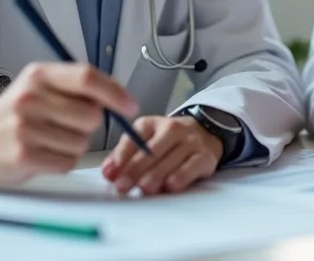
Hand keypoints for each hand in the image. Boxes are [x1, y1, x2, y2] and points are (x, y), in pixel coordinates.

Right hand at [0, 62, 137, 182]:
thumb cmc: (20, 110)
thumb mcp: (42, 85)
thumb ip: (78, 87)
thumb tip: (120, 100)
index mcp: (39, 74)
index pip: (86, 77)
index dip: (114, 93)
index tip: (130, 106)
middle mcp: (30, 97)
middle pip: (90, 115)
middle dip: (89, 124)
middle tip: (69, 124)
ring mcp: (24, 128)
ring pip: (81, 142)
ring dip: (75, 144)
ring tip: (51, 138)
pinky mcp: (23, 156)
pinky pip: (67, 162)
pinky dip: (63, 161)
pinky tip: (45, 153)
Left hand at [100, 116, 223, 195]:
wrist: (204, 134)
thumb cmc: (167, 142)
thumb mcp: (145, 140)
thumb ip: (124, 155)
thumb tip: (108, 172)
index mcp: (151, 124)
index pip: (133, 139)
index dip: (120, 158)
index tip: (111, 175)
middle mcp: (172, 129)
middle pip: (151, 151)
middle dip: (134, 170)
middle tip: (123, 186)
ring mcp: (190, 142)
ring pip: (170, 159)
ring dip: (155, 176)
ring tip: (144, 189)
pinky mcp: (205, 156)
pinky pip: (191, 167)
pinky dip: (180, 177)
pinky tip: (169, 186)